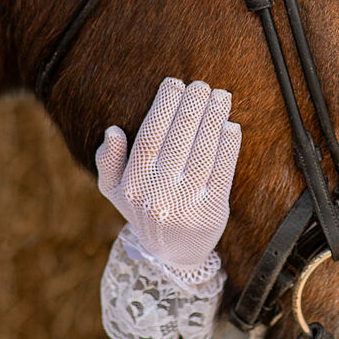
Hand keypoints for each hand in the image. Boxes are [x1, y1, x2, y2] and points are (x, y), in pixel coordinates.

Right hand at [95, 78, 242, 275]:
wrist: (171, 255)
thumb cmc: (143, 209)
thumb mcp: (114, 190)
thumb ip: (109, 161)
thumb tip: (113, 131)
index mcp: (133, 184)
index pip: (149, 136)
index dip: (163, 106)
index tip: (174, 83)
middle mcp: (158, 194)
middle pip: (178, 140)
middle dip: (192, 107)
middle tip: (201, 85)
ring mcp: (186, 204)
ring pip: (202, 152)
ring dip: (213, 119)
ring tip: (220, 97)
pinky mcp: (212, 211)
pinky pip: (222, 171)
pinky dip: (228, 146)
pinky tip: (230, 126)